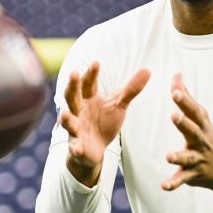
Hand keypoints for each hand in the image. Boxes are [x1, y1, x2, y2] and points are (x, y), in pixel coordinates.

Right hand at [58, 62, 150, 186]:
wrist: (95, 149)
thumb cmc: (104, 123)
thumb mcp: (119, 105)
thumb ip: (131, 89)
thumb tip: (148, 70)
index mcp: (88, 99)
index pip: (88, 84)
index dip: (91, 74)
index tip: (96, 63)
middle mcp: (78, 111)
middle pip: (72, 97)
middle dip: (72, 86)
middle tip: (73, 73)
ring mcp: (76, 128)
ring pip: (68, 121)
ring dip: (66, 118)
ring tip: (65, 114)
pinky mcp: (76, 145)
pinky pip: (74, 146)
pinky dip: (75, 147)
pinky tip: (78, 148)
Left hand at [162, 74, 212, 210]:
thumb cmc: (208, 139)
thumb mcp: (201, 118)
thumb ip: (186, 97)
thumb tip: (177, 75)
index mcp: (202, 126)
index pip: (194, 111)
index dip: (185, 101)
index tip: (175, 89)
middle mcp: (201, 142)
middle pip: (193, 131)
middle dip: (184, 124)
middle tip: (174, 115)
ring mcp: (198, 159)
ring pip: (188, 158)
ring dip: (179, 156)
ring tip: (168, 156)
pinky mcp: (193, 175)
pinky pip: (183, 179)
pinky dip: (174, 183)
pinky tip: (164, 186)